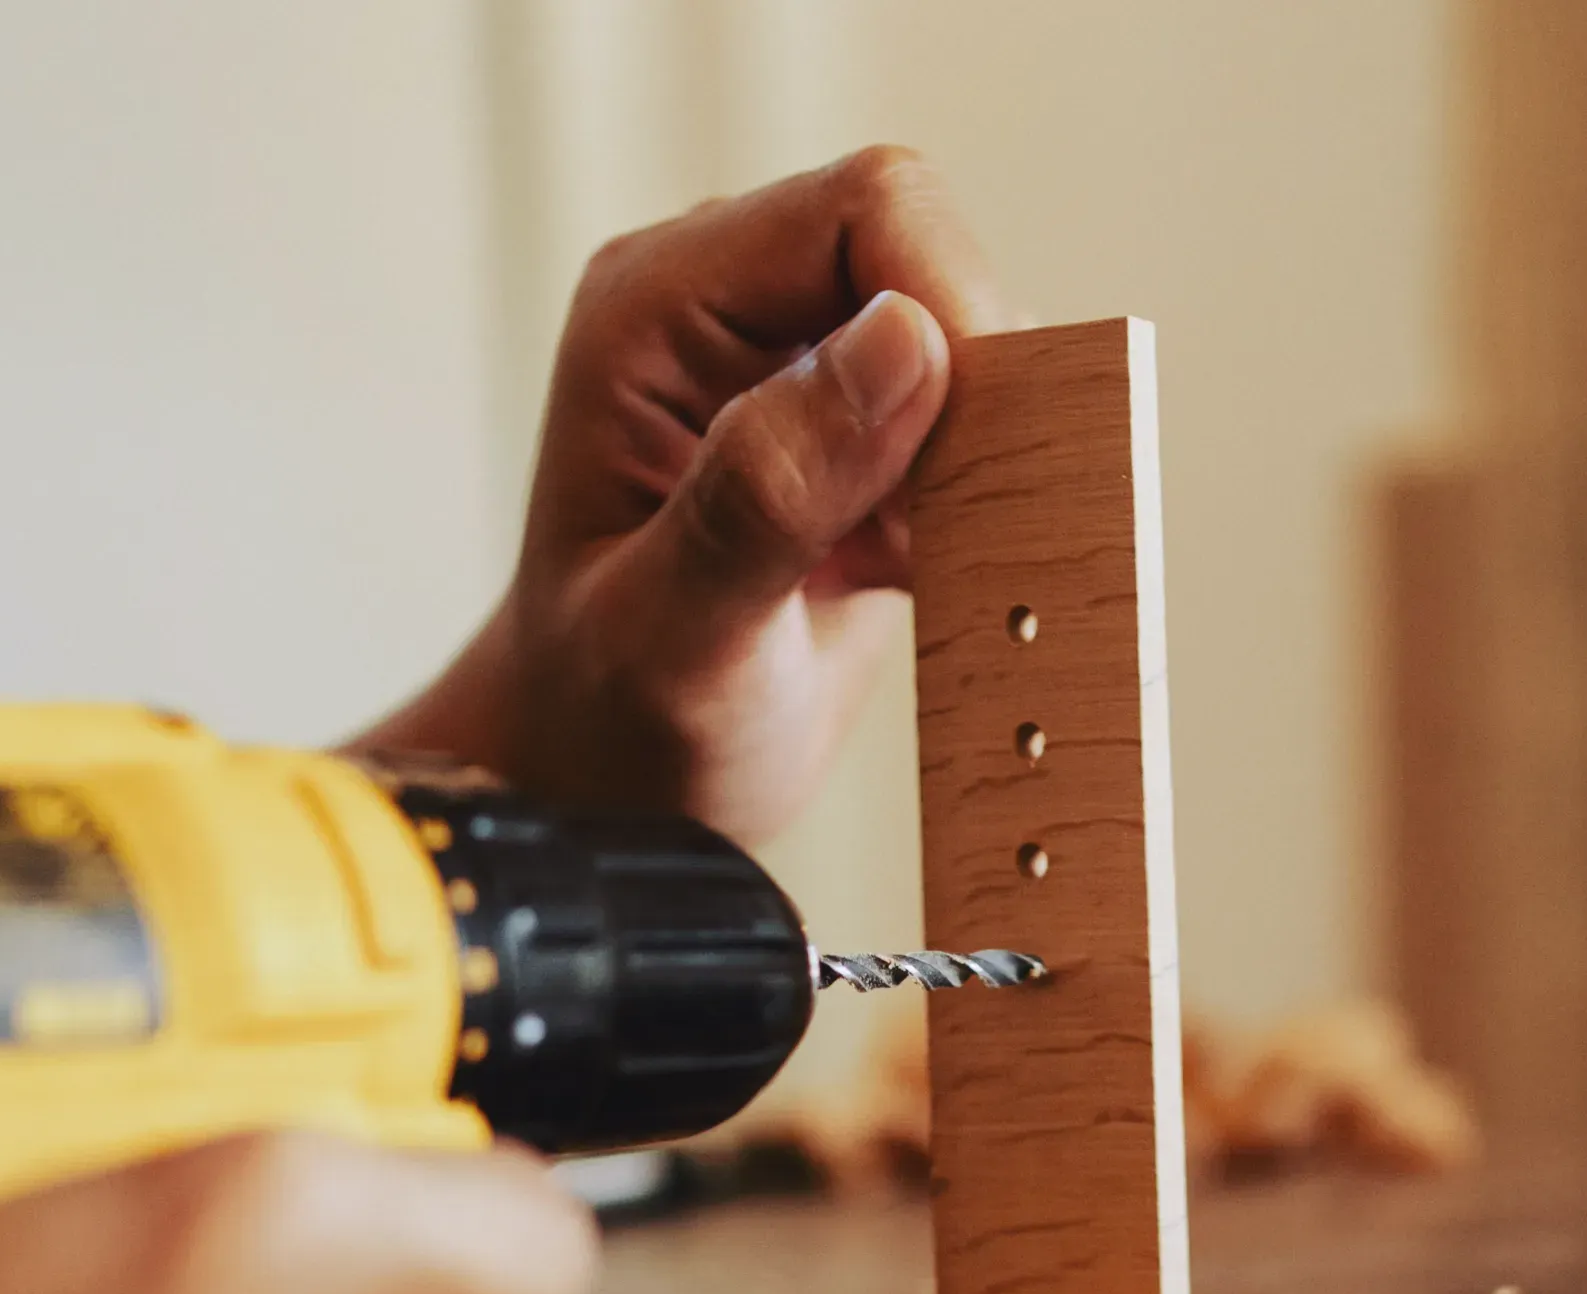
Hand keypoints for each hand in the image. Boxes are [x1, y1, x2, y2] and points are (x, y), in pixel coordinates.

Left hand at [359, 146, 1009, 844]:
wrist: (604, 788)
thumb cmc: (604, 726)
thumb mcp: (675, 638)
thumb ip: (769, 492)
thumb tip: (905, 340)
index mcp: (654, 312)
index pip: (861, 212)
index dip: (950, 304)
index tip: (976, 447)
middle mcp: (724, 310)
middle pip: (927, 258)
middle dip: (975, 390)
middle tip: (934, 531)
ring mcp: (791, 365)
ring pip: (965, 336)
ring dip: (982, 450)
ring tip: (907, 566)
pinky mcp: (853, 430)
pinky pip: (970, 413)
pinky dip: (980, 494)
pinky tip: (910, 579)